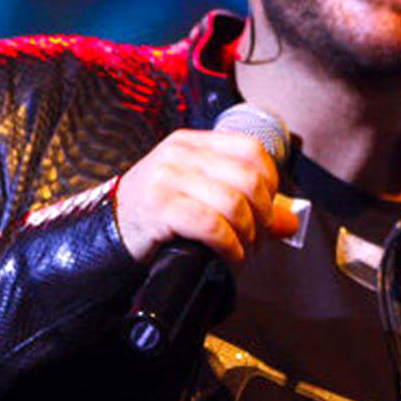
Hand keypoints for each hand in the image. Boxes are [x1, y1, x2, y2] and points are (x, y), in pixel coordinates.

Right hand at [114, 130, 298, 265]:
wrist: (109, 233)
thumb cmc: (157, 216)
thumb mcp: (201, 198)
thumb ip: (248, 205)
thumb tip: (291, 221)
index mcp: (193, 143)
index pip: (251, 150)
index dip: (271, 183)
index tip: (266, 211)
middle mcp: (180, 154)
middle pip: (248, 178)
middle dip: (262, 216)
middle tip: (256, 240)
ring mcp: (167, 178)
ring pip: (233, 202)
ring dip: (247, 236)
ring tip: (242, 252)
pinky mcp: (159, 207)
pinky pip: (211, 225)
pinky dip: (229, 247)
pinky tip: (229, 258)